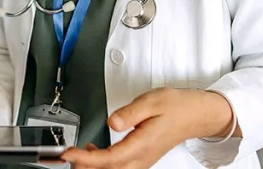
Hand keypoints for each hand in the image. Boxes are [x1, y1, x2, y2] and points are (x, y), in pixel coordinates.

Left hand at [61, 88, 235, 168]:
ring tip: (77, 154)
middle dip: (85, 166)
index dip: (86, 159)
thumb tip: (112, 122)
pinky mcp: (140, 159)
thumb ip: (130, 113)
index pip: (109, 158)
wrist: (193, 114)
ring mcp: (141, 161)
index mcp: (143, 144)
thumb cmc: (175, 106)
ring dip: (93, 167)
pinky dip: (102, 165)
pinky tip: (93, 152)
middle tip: (68, 153)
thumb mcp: (151, 101)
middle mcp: (142, 158)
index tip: (69, 153)